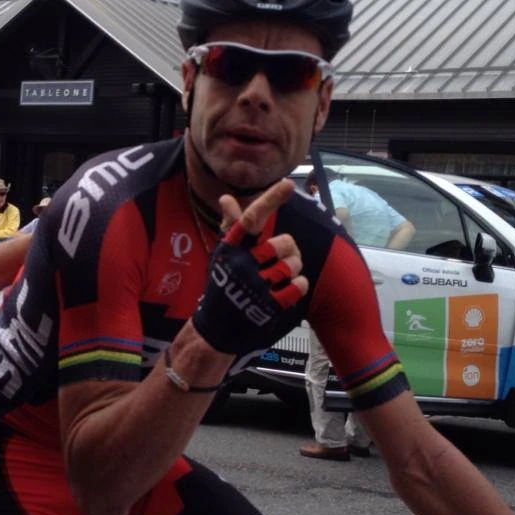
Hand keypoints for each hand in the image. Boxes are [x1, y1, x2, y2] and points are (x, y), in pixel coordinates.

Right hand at [193, 179, 307, 365]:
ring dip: (294, 269)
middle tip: (281, 259)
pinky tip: (289, 289)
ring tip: (282, 276)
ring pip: (293, 264)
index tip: (288, 184)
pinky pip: (298, 286)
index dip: (269, 200)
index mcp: (229, 249)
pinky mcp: (268, 306)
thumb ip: (230, 227)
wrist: (215, 330)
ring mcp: (254, 286)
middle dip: (289, 251)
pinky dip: (299, 286)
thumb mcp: (223, 257)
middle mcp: (240, 265)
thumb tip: (226, 199)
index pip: (250, 219)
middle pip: (283, 243)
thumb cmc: (222, 286)